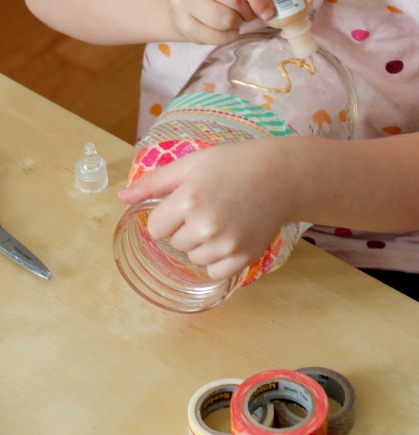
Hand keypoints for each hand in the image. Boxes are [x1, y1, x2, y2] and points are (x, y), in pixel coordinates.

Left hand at [118, 140, 292, 279]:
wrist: (282, 176)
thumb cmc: (235, 163)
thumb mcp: (192, 163)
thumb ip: (154, 182)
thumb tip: (121, 198)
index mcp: (188, 199)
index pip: (155, 228)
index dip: (167, 216)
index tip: (185, 203)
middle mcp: (206, 225)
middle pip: (175, 243)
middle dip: (185, 228)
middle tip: (210, 206)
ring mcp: (227, 244)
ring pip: (194, 258)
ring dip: (201, 244)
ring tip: (223, 219)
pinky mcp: (244, 257)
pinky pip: (215, 271)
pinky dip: (218, 260)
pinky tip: (230, 236)